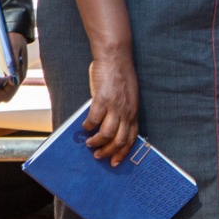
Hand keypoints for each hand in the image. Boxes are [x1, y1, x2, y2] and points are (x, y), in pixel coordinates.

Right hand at [83, 46, 140, 165]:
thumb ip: (121, 111)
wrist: (115, 57)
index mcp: (133, 111)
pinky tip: (84, 127)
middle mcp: (127, 112)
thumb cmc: (120, 76)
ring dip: (97, 143)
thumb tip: (109, 126)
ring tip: (90, 144)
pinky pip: (94, 120)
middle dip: (108, 152)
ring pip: (107, 134)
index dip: (123, 152)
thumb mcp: (127, 97)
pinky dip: (88, 127)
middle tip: (99, 156)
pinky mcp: (102, 100)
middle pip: (120, 140)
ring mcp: (115, 107)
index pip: (132, 138)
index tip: (115, 161)